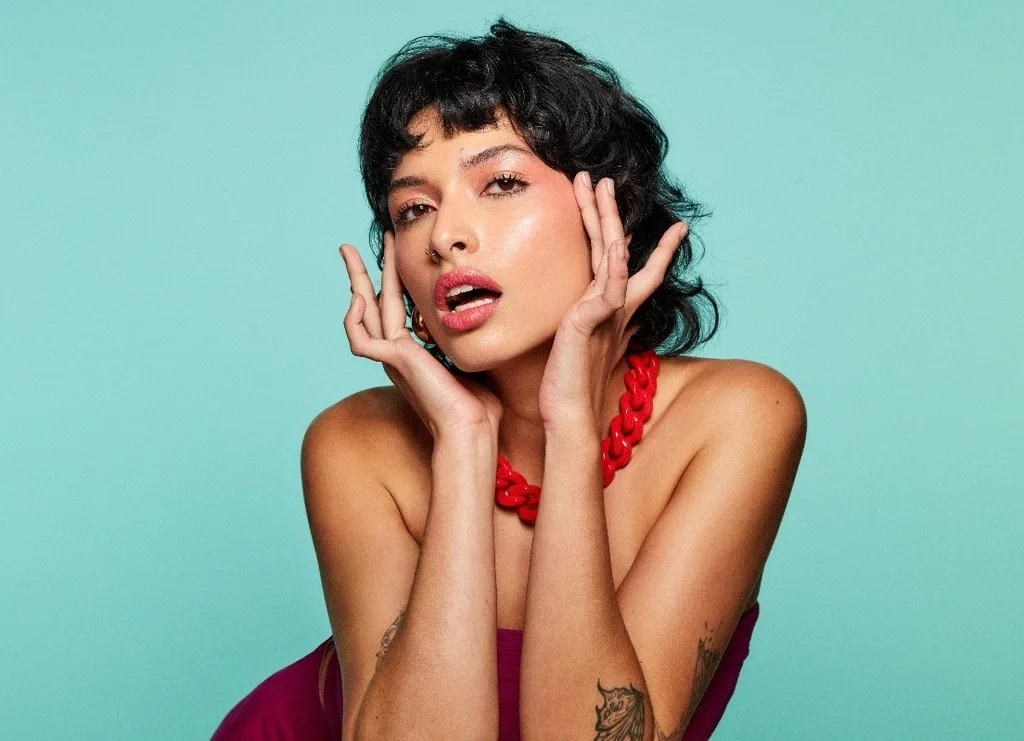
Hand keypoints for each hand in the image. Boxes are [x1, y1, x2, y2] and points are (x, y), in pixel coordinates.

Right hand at [341, 232, 502, 441]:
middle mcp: (396, 352)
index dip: (388, 279)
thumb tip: (484, 311)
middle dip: (361, 272)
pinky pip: (360, 339)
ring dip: (354, 280)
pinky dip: (353, 319)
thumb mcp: (471, 357)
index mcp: (411, 351)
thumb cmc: (478, 403)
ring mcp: (392, 357)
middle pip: (371, 303)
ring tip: (347, 251)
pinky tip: (359, 298)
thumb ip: (465, 335)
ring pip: (362, 312)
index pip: (393, 307)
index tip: (393, 252)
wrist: (472, 426)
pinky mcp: (393, 361)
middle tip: (349, 245)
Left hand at [538, 173, 687, 431]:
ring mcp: (605, 313)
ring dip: (607, 218)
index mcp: (611, 310)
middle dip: (611, 212)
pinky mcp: (591, 323)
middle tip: (606, 179)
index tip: (677, 227)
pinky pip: (608, 287)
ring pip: (612, 255)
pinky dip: (615, 265)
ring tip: (601, 186)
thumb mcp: (585, 349)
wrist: (567, 415)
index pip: (633, 269)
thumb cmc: (569, 387)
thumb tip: (605, 322)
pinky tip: (616, 244)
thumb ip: (597, 330)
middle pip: (618, 249)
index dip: (654, 247)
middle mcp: (613, 307)